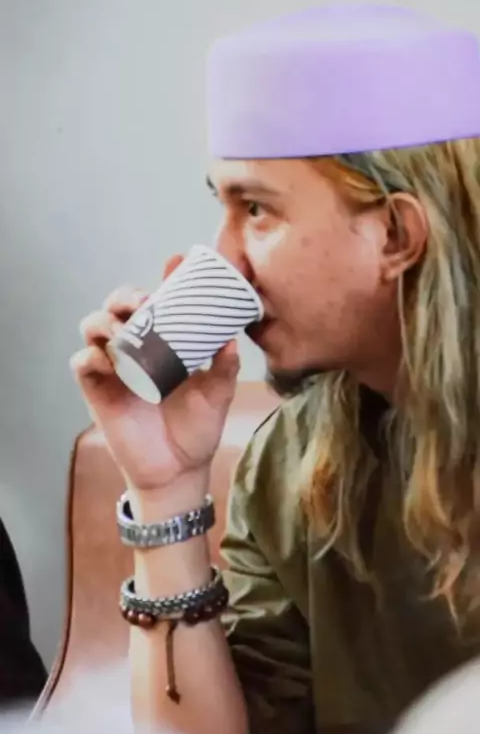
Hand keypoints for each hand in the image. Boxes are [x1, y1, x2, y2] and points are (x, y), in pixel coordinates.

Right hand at [70, 255, 239, 494]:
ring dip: (105, 320)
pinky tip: (109, 359)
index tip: (175, 263)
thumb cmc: (196, 430)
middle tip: (143, 303)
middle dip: (125, 296)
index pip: (158, 302)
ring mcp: (114, 367)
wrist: (177, 470)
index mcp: (164, 343)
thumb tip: (233, 339)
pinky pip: (83, 362)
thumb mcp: (217, 395)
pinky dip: (91, 354)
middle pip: (117, 305)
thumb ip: (225, 368)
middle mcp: (136, 348)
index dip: (163, 279)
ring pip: (93, 325)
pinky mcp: (97, 389)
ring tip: (124, 329)